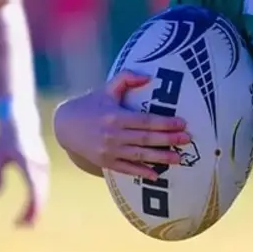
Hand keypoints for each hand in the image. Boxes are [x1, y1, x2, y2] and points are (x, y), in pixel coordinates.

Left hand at [0, 110, 49, 227]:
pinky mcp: (43, 167)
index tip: (19, 222)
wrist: (20, 120)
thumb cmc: (4, 138)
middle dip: (32, 214)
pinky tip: (28, 209)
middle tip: (21, 227)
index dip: (29, 210)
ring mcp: (43, 167)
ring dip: (35, 208)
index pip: (34, 192)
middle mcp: (40, 167)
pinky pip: (42, 187)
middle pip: (40, 196)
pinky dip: (36, 200)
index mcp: (28, 164)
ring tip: (24, 222)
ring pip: (42, 193)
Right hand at [53, 72, 191, 178]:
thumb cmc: (90, 105)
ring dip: (160, 158)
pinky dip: (141, 172)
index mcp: (115, 116)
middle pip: (146, 139)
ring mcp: (109, 151)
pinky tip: (156, 175)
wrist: (65, 127)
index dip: (165, 123)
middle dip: (168, 140)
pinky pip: (127, 169)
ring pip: (139, 156)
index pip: (145, 121)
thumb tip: (149, 77)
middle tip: (187, 140)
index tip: (182, 123)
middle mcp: (113, 135)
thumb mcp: (107, 89)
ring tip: (179, 159)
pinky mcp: (106, 163)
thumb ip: (127, 79)